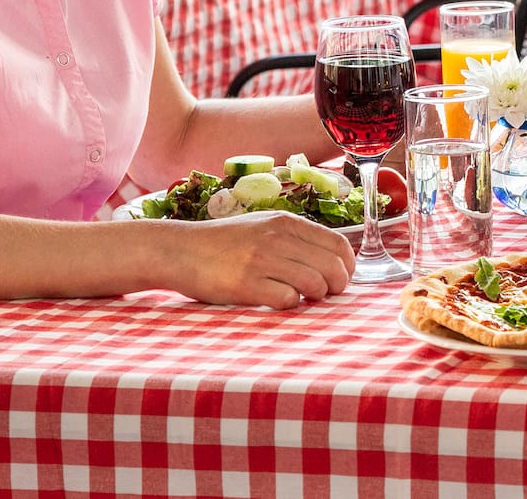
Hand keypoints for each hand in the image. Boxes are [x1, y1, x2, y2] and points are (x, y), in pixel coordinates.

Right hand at [174, 212, 354, 309]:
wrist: (178, 250)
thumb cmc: (223, 243)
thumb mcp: (263, 226)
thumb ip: (295, 238)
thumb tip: (332, 260)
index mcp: (287, 222)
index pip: (339, 244)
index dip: (348, 267)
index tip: (341, 279)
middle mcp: (278, 237)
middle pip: (333, 266)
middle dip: (337, 285)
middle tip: (325, 294)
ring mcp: (261, 260)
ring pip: (315, 283)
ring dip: (315, 296)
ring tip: (301, 297)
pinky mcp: (245, 284)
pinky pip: (287, 298)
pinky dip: (289, 304)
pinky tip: (277, 300)